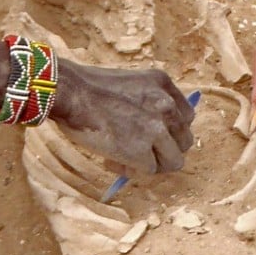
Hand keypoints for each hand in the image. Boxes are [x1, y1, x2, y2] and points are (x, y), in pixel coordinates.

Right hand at [50, 59, 194, 176]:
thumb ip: (148, 102)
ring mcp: (156, 129)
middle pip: (184, 141)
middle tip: (140, 151)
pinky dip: (130, 170)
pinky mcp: (141, 151)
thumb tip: (156, 134)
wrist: (69, 92)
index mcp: (163, 84)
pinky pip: (149, 171)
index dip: (171, 130)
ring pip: (173, 161)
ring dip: (152, 163)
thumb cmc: (88, 87)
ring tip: (126, 158)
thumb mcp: (129, 83)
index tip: (155, 137)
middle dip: (164, 150)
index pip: (186, 117)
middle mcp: (166, 104)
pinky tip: (111, 160)